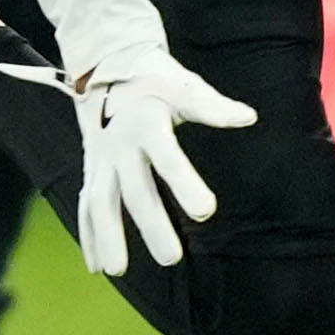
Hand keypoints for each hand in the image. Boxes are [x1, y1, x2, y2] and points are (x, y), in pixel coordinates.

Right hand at [69, 49, 259, 277]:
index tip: (205, 212)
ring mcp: (101, 158)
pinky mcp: (91, 167)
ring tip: (118, 271)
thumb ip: (212, 105)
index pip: (167, 156)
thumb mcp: (182, 84)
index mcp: (146, 122)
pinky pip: (87, 203)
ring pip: (102, 201)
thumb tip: (248, 116)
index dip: (184, 182)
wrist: (103, 63)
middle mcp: (120, 144)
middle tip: (172, 258)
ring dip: (108, 235)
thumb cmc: (152, 78)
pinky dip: (88, 233)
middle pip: (134, 189)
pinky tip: (95, 265)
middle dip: (151, 224)